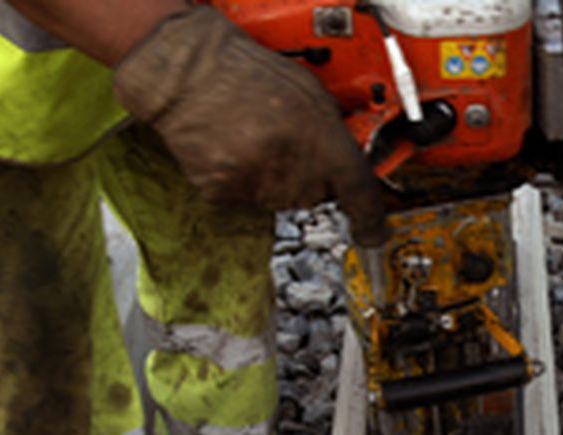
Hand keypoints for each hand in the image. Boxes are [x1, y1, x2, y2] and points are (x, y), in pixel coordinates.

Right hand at [112, 7, 388, 244]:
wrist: (189, 71)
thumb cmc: (248, 73)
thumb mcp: (309, 92)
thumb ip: (331, 131)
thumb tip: (347, 161)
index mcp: (320, 138)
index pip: (358, 190)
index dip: (369, 219)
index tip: (373, 236)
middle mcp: (292, 167)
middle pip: (315, 196)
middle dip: (308, 174)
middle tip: (284, 138)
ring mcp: (256, 184)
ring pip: (279, 198)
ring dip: (273, 176)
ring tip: (253, 136)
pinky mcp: (224, 193)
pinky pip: (245, 198)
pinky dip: (241, 178)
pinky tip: (232, 147)